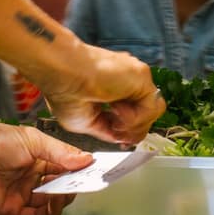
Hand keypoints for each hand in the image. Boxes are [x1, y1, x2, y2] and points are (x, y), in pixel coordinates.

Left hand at [0, 120, 93, 214]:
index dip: (83, 171)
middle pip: (64, 189)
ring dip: (65, 199)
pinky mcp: (14, 212)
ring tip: (66, 190)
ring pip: (55, 205)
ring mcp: (25, 197)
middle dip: (76, 186)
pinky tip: (55, 201)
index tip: (98, 170)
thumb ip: (61, 152)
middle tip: (86, 181)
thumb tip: (88, 160)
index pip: (68, 170)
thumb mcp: (33, 141)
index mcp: (40, 161)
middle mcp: (34, 180)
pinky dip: (51, 212)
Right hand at [35, 41, 165, 144]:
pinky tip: (116, 110)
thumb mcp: (86, 122)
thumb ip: (108, 129)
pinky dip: (135, 117)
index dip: (132, 130)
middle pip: (148, 113)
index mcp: (114, 87)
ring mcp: (135, 78)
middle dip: (134, 131)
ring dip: (134, 125)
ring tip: (114, 120)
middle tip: (118, 133)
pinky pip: (151, 107)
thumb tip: (122, 139)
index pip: (136, 112)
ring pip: (153, 112)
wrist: (61, 73)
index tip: (123, 141)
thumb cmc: (64, 90)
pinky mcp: (141, 76)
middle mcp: (127, 81)